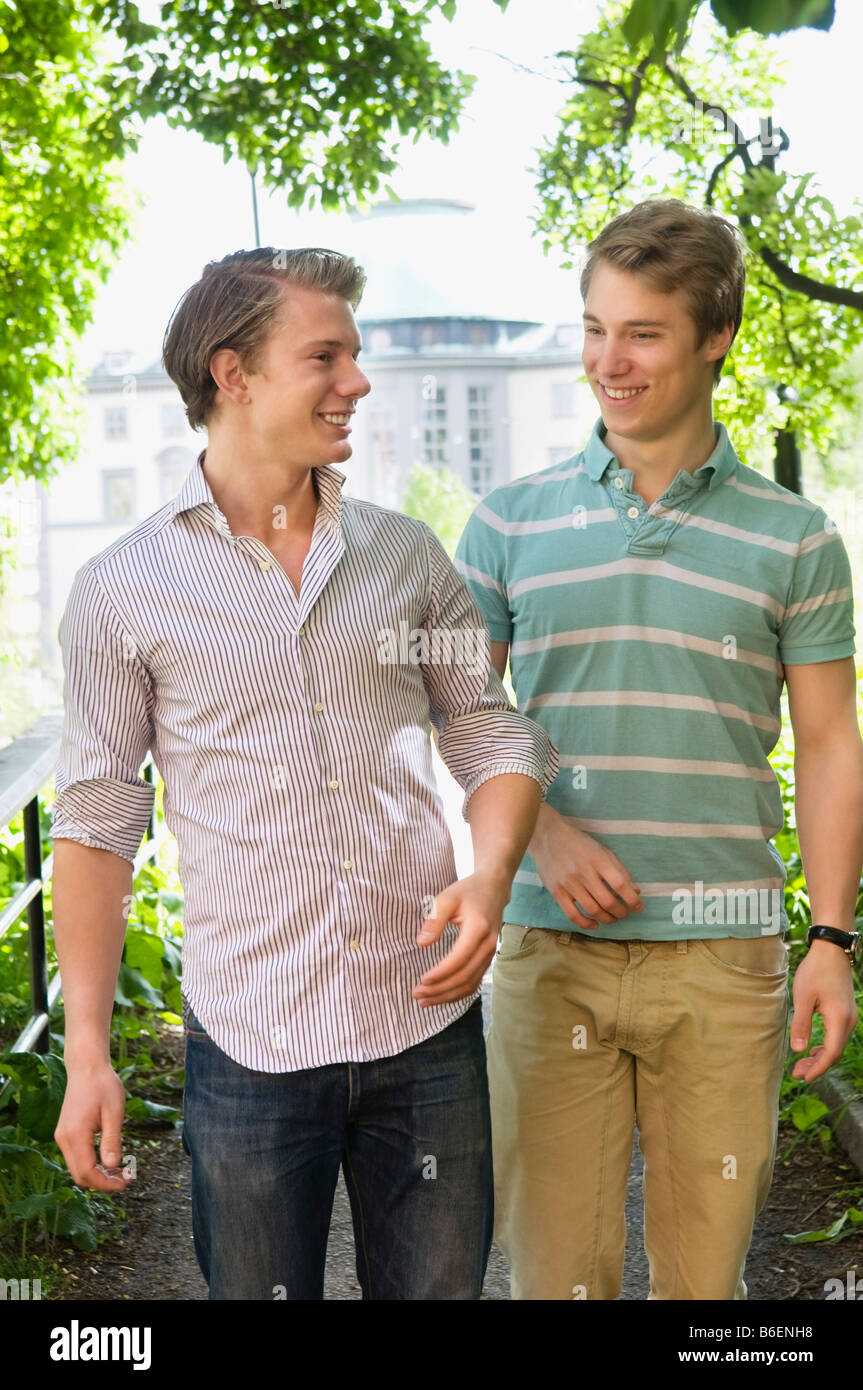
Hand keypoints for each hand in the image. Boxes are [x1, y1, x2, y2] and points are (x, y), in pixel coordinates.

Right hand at [55, 1059, 133, 1191]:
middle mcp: (64, 1139)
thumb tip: (113, 1166)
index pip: (87, 1172)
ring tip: (122, 1171)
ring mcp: (62, 1137)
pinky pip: (77, 1158)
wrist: (86, 1066)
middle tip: (127, 1178)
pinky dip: (92, 1164)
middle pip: (80, 1175)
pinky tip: (109, 1160)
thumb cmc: (103, 1085)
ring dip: (98, 1174)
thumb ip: (112, 1140)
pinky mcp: (66, 1133)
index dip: (106, 1183)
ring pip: (77, 1168)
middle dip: (103, 1182)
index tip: (126, 1182)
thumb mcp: (114, 1112)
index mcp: (75, 1134)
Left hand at [412, 870, 509, 1006]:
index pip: (459, 958)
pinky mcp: (488, 958)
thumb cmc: (468, 892)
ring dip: (447, 995)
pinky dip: (458, 992)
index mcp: (478, 929)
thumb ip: (434, 919)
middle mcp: (488, 945)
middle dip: (440, 989)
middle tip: (417, 994)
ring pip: (470, 983)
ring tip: (425, 1000)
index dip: (441, 973)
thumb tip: (421, 943)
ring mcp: (491, 953)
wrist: (493, 889)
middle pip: (465, 976)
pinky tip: (442, 996)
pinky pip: (475, 981)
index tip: (422, 980)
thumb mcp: (447, 898)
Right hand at [530, 807, 642, 928]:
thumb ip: (620, 870)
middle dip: (622, 912)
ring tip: (613, 918)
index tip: (639, 907)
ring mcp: (568, 883)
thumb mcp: (602, 850)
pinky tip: (595, 924)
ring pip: (593, 910)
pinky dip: (586, 924)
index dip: (633, 900)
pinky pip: (573, 915)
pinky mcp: (556, 892)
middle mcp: (583, 872)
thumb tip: (636, 892)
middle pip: (608, 901)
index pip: (620, 885)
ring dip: (607, 919)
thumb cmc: (578, 843)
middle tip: (625, 913)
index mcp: (598, 859)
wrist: (547, 836)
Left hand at [790, 940, 858, 1081]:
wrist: (831, 951)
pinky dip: (825, 1046)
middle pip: (835, 1052)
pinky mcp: (845, 1012)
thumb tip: (799, 1051)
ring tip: (801, 1065)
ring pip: (836, 1045)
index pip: (831, 1053)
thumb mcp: (803, 997)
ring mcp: (849, 1017)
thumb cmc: (815, 971)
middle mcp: (849, 1021)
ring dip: (820, 1057)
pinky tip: (812, 1049)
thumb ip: (801, 1025)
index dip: (818, 1068)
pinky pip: (837, 1036)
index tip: (803, 1077)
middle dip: (817, 1066)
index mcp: (839, 1019)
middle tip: (797, 1073)